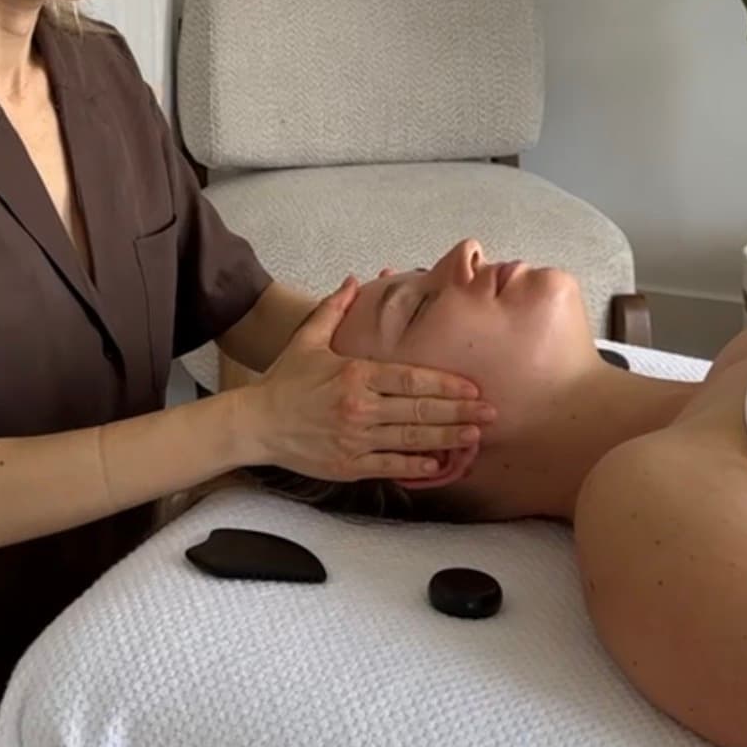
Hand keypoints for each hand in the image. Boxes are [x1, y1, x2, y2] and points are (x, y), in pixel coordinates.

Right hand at [238, 276, 494, 484]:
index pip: (410, 379)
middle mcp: (360, 407)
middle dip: (459, 412)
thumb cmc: (284, 380)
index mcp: (355, 374)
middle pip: (419, 411)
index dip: (445, 384)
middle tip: (491, 413)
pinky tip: (440, 464)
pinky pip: (391, 466)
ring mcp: (356, 439)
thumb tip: (353, 280)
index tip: (473, 386)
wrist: (256, 422)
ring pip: (411, 439)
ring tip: (475, 436)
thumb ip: (334, 310)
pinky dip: (417, 466)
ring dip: (447, 438)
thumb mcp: (308, 339)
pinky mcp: (349, 465)